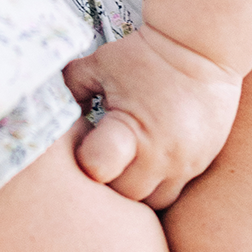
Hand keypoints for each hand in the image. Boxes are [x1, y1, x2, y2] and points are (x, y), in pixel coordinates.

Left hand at [63, 25, 242, 209]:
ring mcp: (184, 164)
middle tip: (100, 156)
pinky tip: (146, 159)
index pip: (97, 169)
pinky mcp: (199, 165)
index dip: (83, 161)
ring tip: (125, 162)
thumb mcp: (100, 64)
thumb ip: (70, 87)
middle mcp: (161, 155)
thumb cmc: (146, 54)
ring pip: (150, 203)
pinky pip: (172, 192)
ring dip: (133, 189)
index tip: (82, 145)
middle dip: (106, 181)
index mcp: (132, 129)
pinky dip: (155, 183)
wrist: (202, 48)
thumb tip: (48, 108)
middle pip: (122, 195)